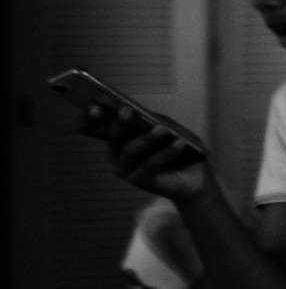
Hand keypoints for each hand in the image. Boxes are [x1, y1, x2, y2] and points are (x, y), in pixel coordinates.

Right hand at [87, 104, 209, 201]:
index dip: (91, 119)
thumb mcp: (164, 128)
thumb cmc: (174, 148)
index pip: (97, 128)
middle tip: (127, 111)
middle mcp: (116, 155)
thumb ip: (151, 121)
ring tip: (161, 128)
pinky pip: (151, 164)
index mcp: (117, 139)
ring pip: (130, 151)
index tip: (95, 107)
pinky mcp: (140, 181)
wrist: (192, 175)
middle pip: (114, 138)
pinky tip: (179, 142)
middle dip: (120, 124)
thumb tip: (143, 113)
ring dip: (147, 138)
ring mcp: (125, 169)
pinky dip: (167, 152)